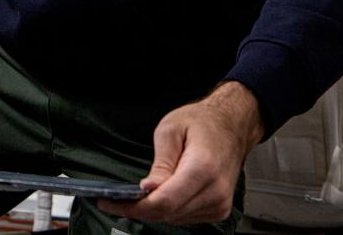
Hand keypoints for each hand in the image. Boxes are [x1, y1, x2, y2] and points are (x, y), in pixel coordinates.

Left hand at [97, 81, 263, 224]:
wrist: (231, 126)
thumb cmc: (203, 123)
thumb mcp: (170, 130)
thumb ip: (160, 163)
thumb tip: (149, 189)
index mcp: (203, 168)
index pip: (164, 202)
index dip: (134, 207)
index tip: (111, 203)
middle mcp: (215, 191)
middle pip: (168, 214)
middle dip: (138, 209)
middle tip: (114, 200)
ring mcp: (220, 203)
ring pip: (175, 219)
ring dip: (154, 210)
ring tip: (137, 195)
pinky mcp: (219, 210)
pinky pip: (186, 218)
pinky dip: (169, 210)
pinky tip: (162, 195)